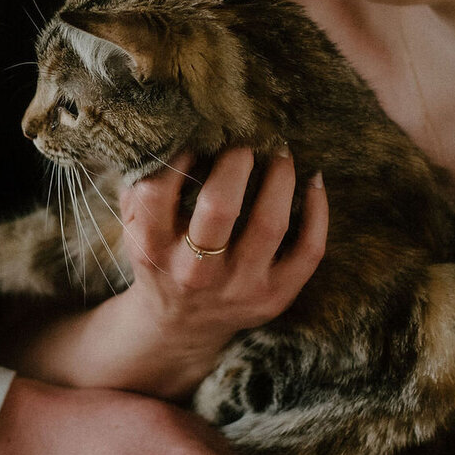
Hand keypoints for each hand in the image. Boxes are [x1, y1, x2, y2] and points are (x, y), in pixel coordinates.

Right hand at [105, 149, 328, 399]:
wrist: (180, 325)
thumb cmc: (161, 257)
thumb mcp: (136, 227)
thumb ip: (144, 184)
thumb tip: (175, 128)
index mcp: (152, 248)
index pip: (159, 190)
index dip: (180, 153)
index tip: (199, 132)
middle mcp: (194, 272)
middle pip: (220, 207)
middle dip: (237, 161)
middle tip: (247, 138)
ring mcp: (237, 287)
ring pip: (269, 224)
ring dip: (281, 178)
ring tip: (281, 152)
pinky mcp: (273, 297)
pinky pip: (308, 251)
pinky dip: (318, 212)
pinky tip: (314, 182)